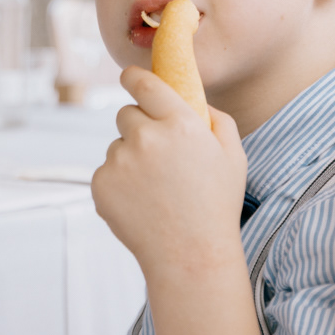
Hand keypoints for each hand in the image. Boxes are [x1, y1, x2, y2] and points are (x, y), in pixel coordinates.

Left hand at [91, 66, 246, 276]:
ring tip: (155, 190)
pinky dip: (118, 184)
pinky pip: (106, 172)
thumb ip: (216, 119)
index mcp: (180, 124)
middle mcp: (146, 138)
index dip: (134, 77)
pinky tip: (141, 204)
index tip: (129, 77)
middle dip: (139, 127)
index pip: (144, 84)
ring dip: (130, 159)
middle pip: (126, 114)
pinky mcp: (101, 185)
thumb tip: (194, 99)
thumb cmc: (216, 206)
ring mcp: (119, 162)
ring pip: (117, 146)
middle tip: (158, 156)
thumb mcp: (234, 156)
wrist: (190, 256)